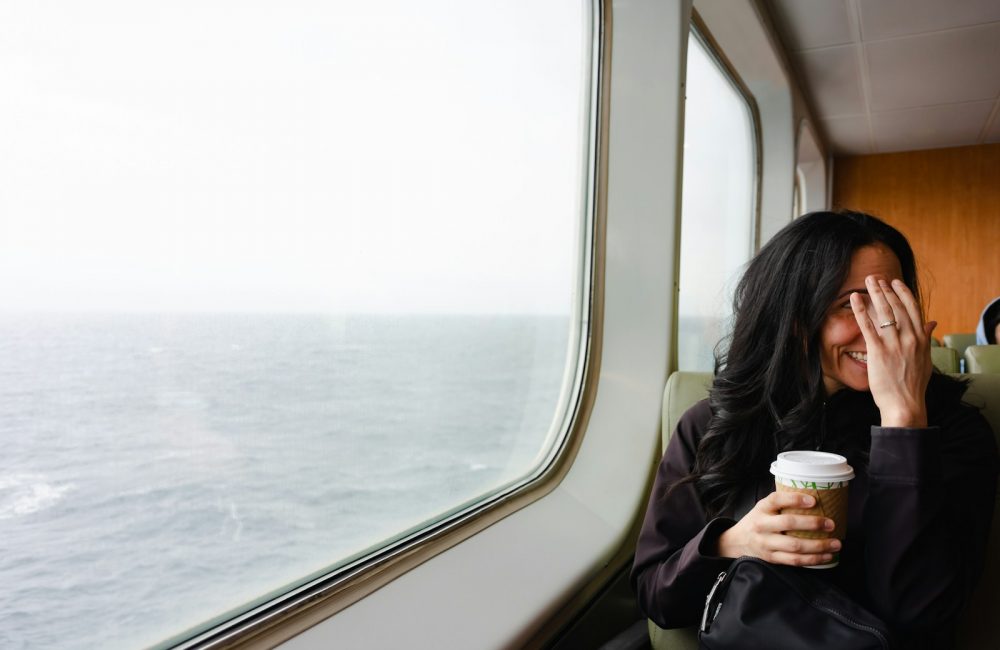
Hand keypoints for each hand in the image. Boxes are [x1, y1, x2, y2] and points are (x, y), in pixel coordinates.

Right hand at [716, 491, 840, 565]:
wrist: (737, 542)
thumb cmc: (758, 521)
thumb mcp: (763, 508)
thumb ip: (782, 504)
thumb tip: (816, 497)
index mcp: (761, 508)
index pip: (776, 500)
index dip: (795, 499)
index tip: (813, 500)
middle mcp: (762, 525)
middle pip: (788, 523)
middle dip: (813, 524)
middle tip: (831, 524)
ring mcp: (766, 543)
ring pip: (795, 545)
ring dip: (819, 545)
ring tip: (836, 543)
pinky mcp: (772, 558)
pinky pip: (795, 560)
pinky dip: (813, 559)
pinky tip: (827, 556)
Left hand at [849, 276, 933, 426]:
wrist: (905, 404)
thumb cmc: (913, 385)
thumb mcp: (925, 359)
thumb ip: (927, 339)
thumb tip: (932, 322)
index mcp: (921, 339)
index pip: (912, 309)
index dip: (903, 293)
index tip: (895, 283)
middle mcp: (909, 338)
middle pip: (896, 307)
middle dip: (885, 290)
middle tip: (875, 278)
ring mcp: (894, 344)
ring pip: (883, 312)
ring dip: (874, 294)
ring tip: (867, 282)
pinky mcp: (878, 351)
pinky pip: (867, 326)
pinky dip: (860, 310)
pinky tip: (854, 299)